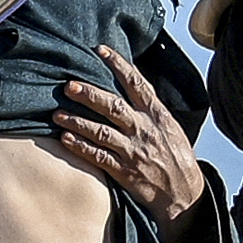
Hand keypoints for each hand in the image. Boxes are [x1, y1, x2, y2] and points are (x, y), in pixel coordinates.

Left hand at [53, 47, 209, 221]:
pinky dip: (81, 148)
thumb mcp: (169, 125)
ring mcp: (133, 151)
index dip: (118, 65)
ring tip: (58, 115)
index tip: (101, 50)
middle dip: (90, 95)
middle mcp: (144, 129)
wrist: (184, 192)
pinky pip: (99, 157)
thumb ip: (149, 106)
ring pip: (102, 132)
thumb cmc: (174, 155)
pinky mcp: (124, 171)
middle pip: (114, 106)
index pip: (137, 83)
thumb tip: (131, 81)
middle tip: (69, 86)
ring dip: (78, 122)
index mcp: (156, 114)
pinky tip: (65, 140)